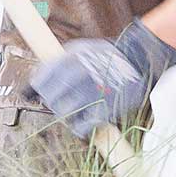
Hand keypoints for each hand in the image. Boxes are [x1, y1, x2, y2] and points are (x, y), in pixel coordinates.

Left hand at [28, 20, 175, 132]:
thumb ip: (57, 63)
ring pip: (63, 114)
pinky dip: (79, 127)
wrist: (140, 59)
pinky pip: (80, 127)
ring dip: (66, 114)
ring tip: (75, 109)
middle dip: (53, 102)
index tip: (41, 92)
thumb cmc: (106, 55)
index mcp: (69, 60)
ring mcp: (91, 94)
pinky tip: (84, 122)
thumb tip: (35, 81)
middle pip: (50, 99)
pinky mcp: (104, 110)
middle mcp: (78, 76)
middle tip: (61, 101)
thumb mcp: (80, 49)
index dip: (38, 89)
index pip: (40, 81)